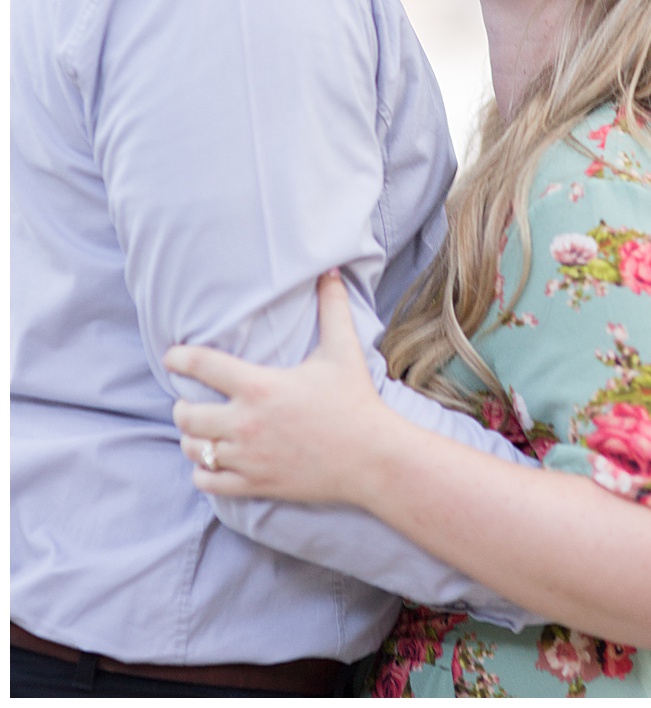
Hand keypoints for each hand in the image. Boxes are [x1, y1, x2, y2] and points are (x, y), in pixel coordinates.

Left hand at [164, 269, 388, 507]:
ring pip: (192, 448)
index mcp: (260, 386)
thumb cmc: (356, 401)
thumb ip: (332, 309)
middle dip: (184, 405)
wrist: (373, 457)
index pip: (201, 366)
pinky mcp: (254, 483)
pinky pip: (207, 481)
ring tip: (202, 431)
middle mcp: (245, 422)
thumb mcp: (343, 351)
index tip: (172, 357)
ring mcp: (247, 457)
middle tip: (192, 400)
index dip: (178, 358)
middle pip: (186, 414)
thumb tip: (329, 272)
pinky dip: (204, 471)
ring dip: (192, 438)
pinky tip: (214, 461)